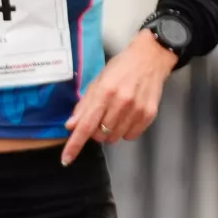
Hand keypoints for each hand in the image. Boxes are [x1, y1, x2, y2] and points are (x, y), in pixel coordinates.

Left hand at [63, 36, 176, 162]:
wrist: (151, 58)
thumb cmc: (121, 68)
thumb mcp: (98, 81)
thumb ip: (84, 104)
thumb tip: (71, 125)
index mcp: (104, 92)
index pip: (85, 125)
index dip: (74, 144)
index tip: (66, 159)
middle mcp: (121, 103)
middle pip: (99, 136)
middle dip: (95, 130)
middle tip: (101, 116)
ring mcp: (136, 110)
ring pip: (114, 138)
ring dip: (110, 132)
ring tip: (116, 114)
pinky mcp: (149, 115)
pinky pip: (131, 136)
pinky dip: (125, 131)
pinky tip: (127, 116)